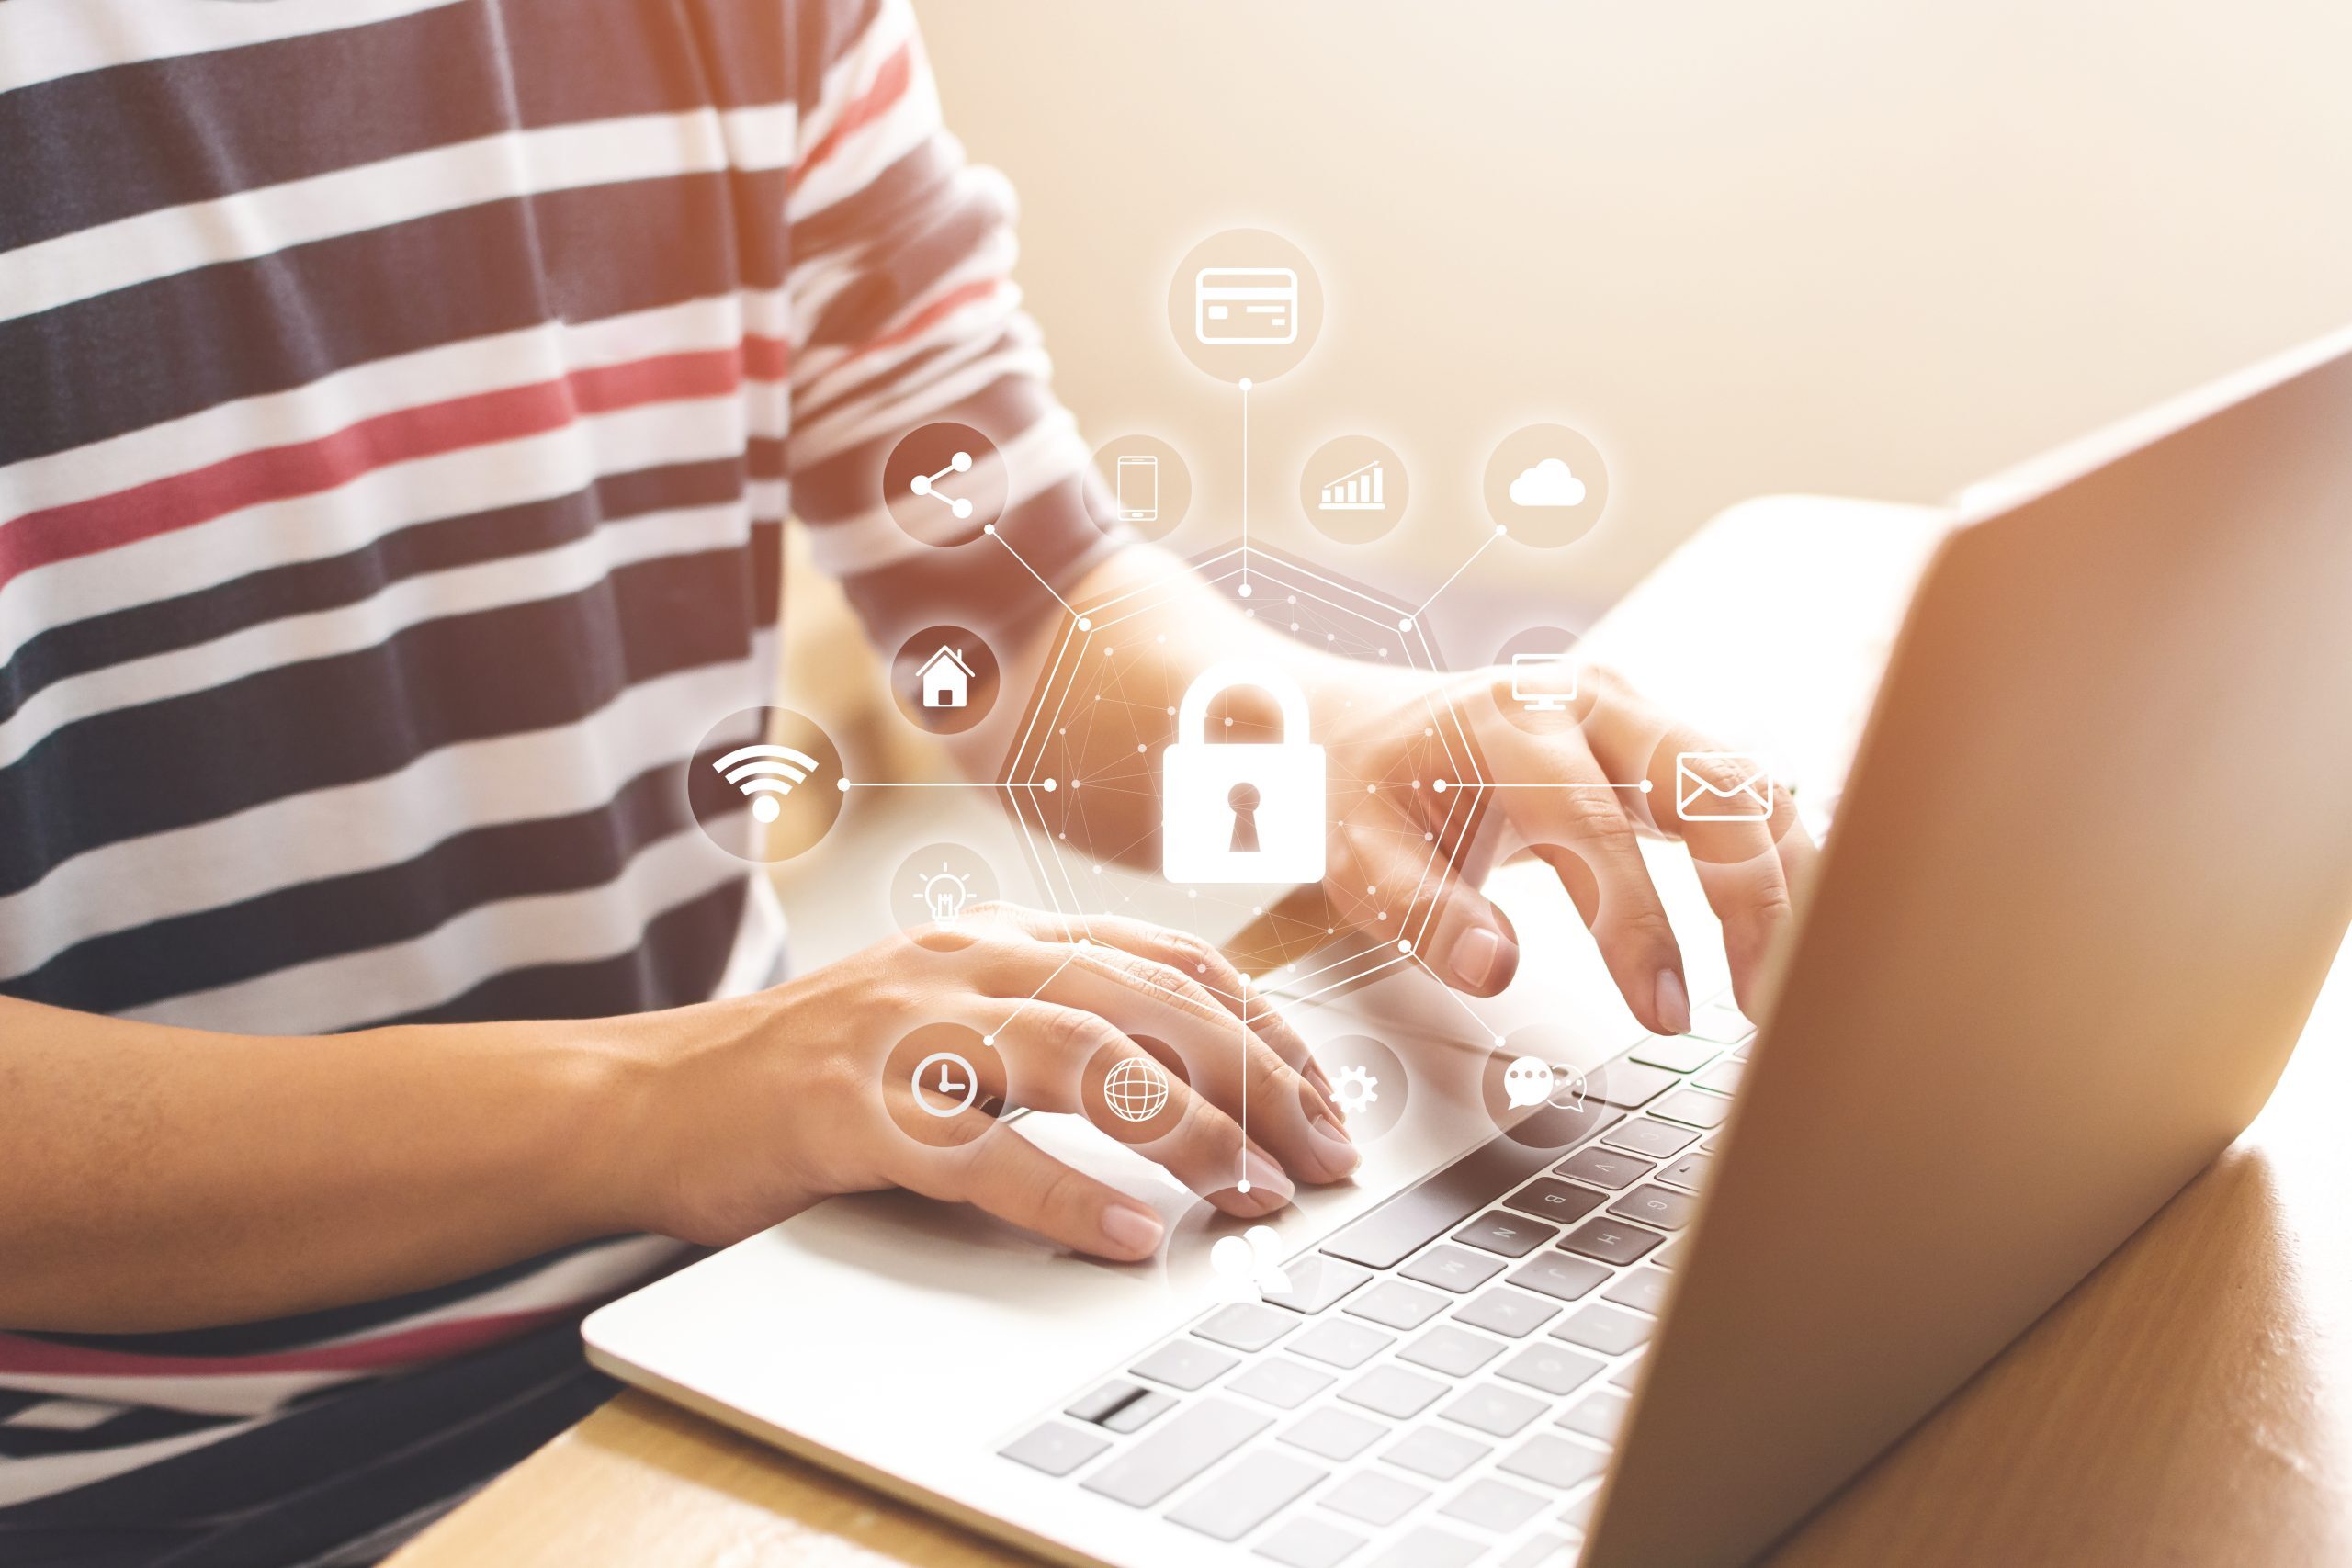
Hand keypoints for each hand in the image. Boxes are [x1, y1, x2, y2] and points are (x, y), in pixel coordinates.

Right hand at [618, 906, 1355, 1261]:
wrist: (649, 1096)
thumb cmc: (810, 1071)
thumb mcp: (946, 1017)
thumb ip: (1050, 1024)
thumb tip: (1187, 1083)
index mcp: (995, 940)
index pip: (1165, 961)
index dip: (1260, 1025)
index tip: (1321, 1094)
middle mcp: (963, 965)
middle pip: (1148, 1005)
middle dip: (1256, 1081)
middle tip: (1322, 1157)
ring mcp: (907, 1029)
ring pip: (1084, 1059)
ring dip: (1189, 1132)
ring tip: (1256, 1192)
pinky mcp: (853, 1108)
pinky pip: (981, 1150)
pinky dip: (1066, 1195)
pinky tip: (1128, 1235)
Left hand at [1274, 664, 1816, 1031]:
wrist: (1368, 729)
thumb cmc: (1368, 793)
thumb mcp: (1360, 857)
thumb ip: (1423, 911)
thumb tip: (1493, 968)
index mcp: (1511, 722)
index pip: (1596, 824)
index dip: (1640, 924)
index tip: (1665, 1011)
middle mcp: (1589, 701)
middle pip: (1709, 784)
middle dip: (1753, 895)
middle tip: (1764, 1003)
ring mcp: (1635, 715)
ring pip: (1748, 784)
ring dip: (1786, 881)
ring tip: (1789, 982)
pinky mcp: (1660, 745)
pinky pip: (1743, 796)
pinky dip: (1777, 862)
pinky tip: (1789, 935)